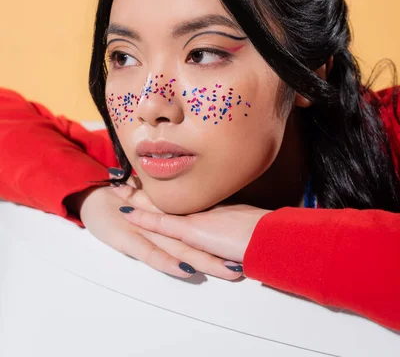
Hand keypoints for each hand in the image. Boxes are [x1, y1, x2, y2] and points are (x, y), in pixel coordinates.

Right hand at [74, 170, 243, 279]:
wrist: (93, 196)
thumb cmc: (125, 203)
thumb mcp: (153, 209)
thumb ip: (172, 213)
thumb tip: (198, 217)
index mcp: (171, 218)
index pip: (201, 230)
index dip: (222, 237)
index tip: (246, 244)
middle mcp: (163, 225)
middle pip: (198, 242)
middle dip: (223, 254)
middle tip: (247, 263)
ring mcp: (148, 232)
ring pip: (182, 249)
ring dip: (206, 260)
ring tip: (229, 270)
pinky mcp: (129, 240)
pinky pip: (152, 253)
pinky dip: (168, 262)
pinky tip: (185, 270)